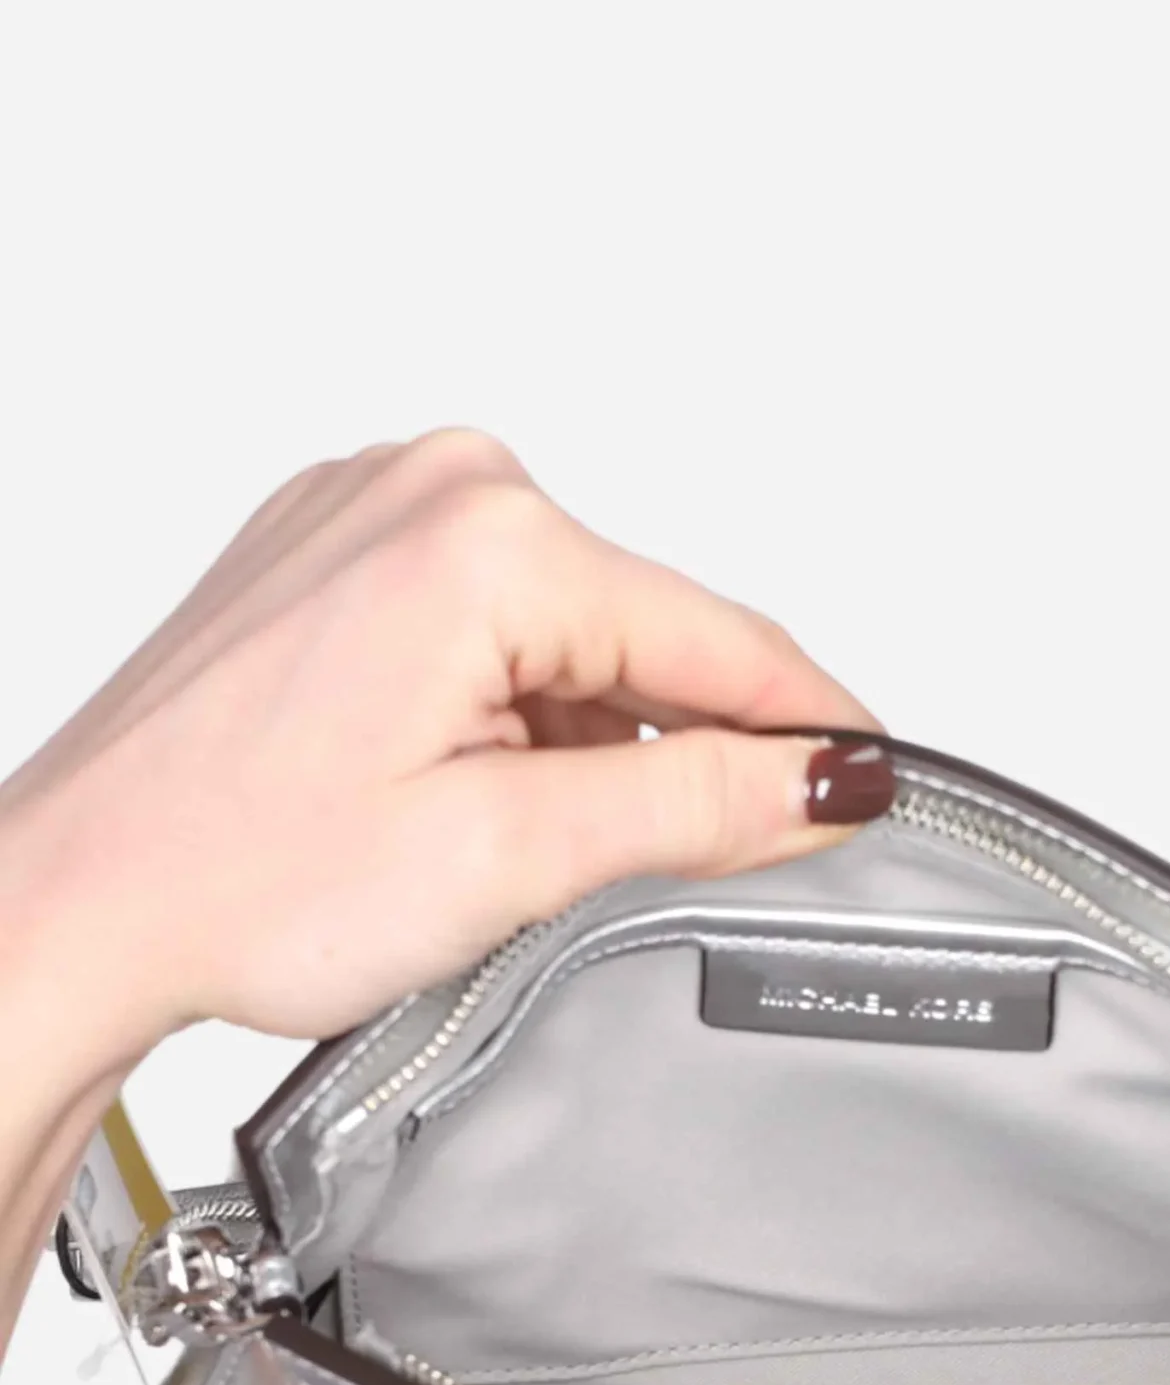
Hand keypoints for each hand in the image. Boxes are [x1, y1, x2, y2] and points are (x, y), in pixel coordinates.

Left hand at [0, 427, 884, 1068]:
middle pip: (642, 631)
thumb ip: (691, 807)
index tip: (875, 784)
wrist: (76, 899)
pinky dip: (510, 710)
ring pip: (567, 634)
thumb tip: (820, 778)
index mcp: (481, 536)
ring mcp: (370, 508)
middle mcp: (426, 486)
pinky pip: (489, 624)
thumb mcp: (503, 854)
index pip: (717, 637)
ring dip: (576, 740)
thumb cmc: (226, 874)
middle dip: (670, 749)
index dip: (811, 730)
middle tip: (630, 869)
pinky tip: (449, 790)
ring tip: (485, 841)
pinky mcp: (335, 551)